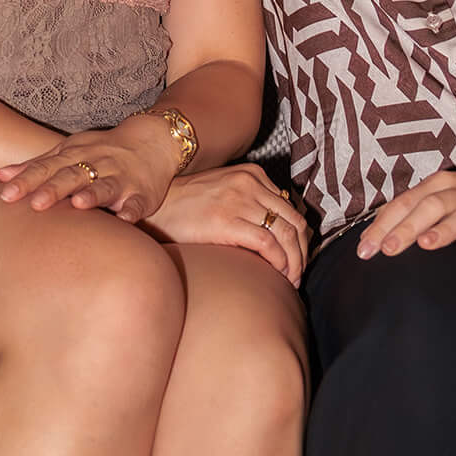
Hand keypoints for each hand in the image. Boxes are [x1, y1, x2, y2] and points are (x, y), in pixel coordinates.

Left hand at [0, 118, 180, 221]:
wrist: (152, 141)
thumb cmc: (101, 152)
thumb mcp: (68, 153)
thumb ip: (36, 166)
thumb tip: (0, 176)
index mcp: (74, 156)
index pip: (47, 168)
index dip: (27, 181)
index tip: (6, 195)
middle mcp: (96, 165)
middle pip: (72, 176)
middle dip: (54, 189)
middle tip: (35, 204)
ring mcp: (120, 178)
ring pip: (105, 186)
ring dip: (93, 195)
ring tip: (78, 204)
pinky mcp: (142, 194)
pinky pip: (137, 203)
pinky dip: (131, 210)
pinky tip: (125, 219)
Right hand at [145, 165, 309, 283]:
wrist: (153, 207)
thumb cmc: (184, 207)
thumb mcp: (223, 193)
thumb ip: (249, 202)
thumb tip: (274, 232)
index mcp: (252, 175)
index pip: (290, 209)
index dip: (300, 238)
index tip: (297, 258)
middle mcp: (250, 184)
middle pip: (295, 221)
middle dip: (302, 252)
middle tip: (298, 274)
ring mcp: (239, 200)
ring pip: (287, 233)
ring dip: (294, 261)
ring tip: (290, 279)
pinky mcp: (227, 221)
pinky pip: (267, 243)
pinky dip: (279, 262)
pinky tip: (277, 275)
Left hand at [357, 158, 455, 264]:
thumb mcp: (438, 195)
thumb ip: (408, 211)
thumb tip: (371, 236)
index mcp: (441, 185)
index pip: (406, 203)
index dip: (383, 224)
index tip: (365, 249)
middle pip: (431, 206)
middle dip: (407, 227)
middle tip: (386, 250)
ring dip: (445, 229)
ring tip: (426, 244)